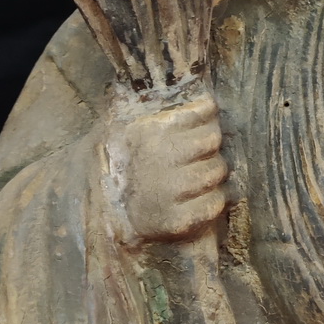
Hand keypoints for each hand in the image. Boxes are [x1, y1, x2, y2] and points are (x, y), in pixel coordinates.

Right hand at [104, 92, 226, 243]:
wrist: (106, 224)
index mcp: (148, 130)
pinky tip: (196, 199)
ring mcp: (169, 190)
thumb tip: (206, 100)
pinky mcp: (177, 221)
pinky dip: (213, 200)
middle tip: (196, 157)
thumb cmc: (127, 170)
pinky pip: (216, 201)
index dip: (206, 118)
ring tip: (194, 178)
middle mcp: (159, 157)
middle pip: (213, 139)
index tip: (201, 125)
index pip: (203, 110)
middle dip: (209, 147)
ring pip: (218, 170)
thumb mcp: (133, 133)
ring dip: (211, 174)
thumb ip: (165, 113)